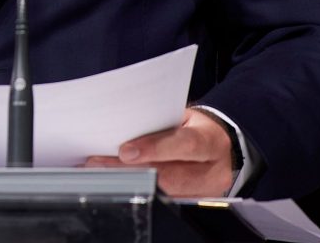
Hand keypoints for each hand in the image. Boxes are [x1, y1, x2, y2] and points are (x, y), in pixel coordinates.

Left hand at [84, 107, 236, 197]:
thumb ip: (160, 123)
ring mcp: (205, 192)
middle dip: (132, 171)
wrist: (220, 146)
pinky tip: (117, 181)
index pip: (185, 144)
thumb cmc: (196, 127)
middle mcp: (213, 170)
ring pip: (165, 193)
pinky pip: (164, 199)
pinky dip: (139, 190)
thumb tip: (123, 128)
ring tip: (100, 172)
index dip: (155, 148)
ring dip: (130, 183)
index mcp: (211, 140)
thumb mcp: (184, 117)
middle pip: (171, 176)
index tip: (125, 151)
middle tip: (99, 164)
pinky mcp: (193, 203)